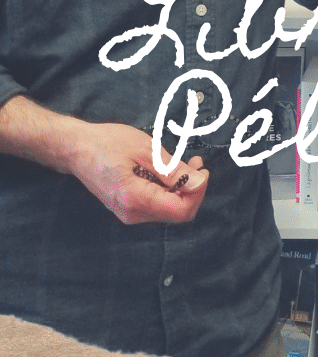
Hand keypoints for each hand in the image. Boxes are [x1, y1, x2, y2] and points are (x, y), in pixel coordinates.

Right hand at [71, 121, 208, 224]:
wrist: (76, 149)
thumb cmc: (107, 143)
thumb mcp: (145, 149)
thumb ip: (173, 169)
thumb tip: (199, 182)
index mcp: (135, 199)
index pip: (180, 211)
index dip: (198, 193)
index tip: (202, 170)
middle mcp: (132, 213)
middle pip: (176, 212)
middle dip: (192, 189)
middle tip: (196, 163)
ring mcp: (129, 213)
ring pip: (168, 209)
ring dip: (181, 188)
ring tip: (185, 163)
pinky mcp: (128, 207)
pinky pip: (157, 204)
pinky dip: (168, 190)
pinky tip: (168, 171)